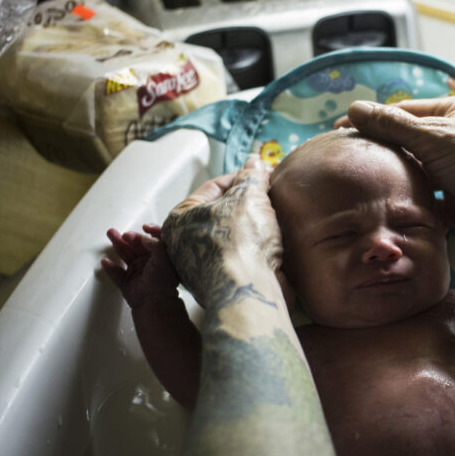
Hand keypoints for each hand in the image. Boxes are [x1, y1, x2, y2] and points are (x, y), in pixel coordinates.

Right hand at [102, 224, 180, 306]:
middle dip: (129, 237)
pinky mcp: (127, 282)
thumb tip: (145, 236)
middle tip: (124, 234)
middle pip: (137, 245)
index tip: (146, 227)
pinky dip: (111, 267)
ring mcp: (137, 272)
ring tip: (111, 234)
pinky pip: (117, 273)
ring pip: (125, 255)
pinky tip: (105, 261)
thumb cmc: (162, 280)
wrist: (154, 301)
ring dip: (118, 245)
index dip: (151, 232)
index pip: (155, 241)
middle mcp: (148, 262)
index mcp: (160, 257)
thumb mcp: (163, 257)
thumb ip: (155, 244)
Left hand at [162, 157, 286, 307]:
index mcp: (180, 218)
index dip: (244, 178)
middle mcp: (185, 244)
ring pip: (234, 237)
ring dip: (254, 229)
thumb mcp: (249, 195)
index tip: (263, 175)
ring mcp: (203, 268)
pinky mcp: (222, 285)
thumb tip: (255, 163)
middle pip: (223, 213)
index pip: (215, 187)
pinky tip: (270, 247)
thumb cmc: (239, 242)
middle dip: (249, 204)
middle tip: (270, 197)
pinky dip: (255, 250)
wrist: (248, 292)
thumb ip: (253, 175)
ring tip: (273, 223)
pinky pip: (241, 259)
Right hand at [339, 97, 454, 204]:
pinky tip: (389, 194)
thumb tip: (354, 108)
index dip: (372, 118)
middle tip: (348, 152)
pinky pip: (427, 188)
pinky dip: (410, 191)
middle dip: (382, 145)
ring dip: (395, 171)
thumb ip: (393, 125)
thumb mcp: (434, 138)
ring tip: (363, 175)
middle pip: (409, 137)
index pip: (404, 110)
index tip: (340, 126)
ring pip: (416, 164)